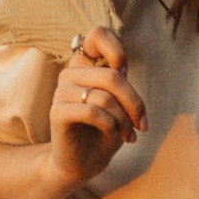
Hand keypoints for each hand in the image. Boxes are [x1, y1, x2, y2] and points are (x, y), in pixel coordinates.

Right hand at [50, 30, 145, 185]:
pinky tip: (112, 134)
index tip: (125, 72)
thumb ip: (120, 81)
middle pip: (112, 75)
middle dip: (134, 103)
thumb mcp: (121, 103)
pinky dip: (110, 124)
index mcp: (86, 66)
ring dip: (124, 119)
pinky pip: (93, 111)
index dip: (116, 49)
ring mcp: (61, 92)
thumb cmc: (106, 130)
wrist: (85, 164)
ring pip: (105, 96)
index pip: (97, 35)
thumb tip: (120, 69)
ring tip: (128, 134)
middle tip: (142, 124)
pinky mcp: (57, 112)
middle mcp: (71, 73)